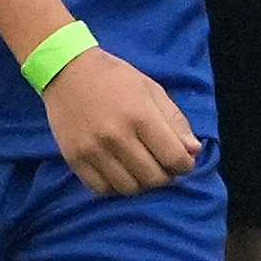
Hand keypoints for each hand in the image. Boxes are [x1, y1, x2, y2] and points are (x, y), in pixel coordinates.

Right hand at [42, 47, 201, 196]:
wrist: (67, 70)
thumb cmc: (115, 77)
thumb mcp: (151, 89)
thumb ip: (174, 120)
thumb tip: (193, 151)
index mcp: (140, 115)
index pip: (174, 158)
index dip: (185, 165)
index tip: (183, 161)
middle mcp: (117, 136)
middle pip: (153, 178)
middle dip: (165, 176)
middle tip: (163, 166)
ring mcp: (93, 150)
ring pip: (129, 188)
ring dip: (141, 183)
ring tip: (141, 169)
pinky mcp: (74, 158)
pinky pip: (102, 189)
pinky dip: (116, 186)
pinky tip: (119, 172)